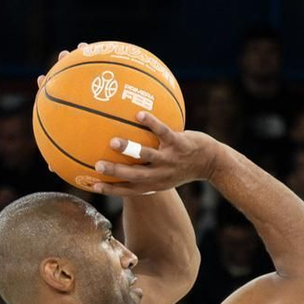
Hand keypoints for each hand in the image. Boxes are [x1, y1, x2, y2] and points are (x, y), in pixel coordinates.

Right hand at [89, 111, 218, 195]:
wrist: (211, 162)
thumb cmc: (183, 166)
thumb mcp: (165, 174)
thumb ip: (145, 169)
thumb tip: (123, 156)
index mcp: (154, 184)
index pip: (129, 190)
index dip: (111, 189)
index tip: (93, 185)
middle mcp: (160, 175)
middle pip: (134, 176)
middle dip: (115, 173)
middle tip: (98, 165)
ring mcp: (170, 160)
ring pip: (147, 156)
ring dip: (129, 149)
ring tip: (113, 142)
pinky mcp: (179, 144)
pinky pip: (163, 132)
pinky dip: (152, 123)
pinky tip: (139, 114)